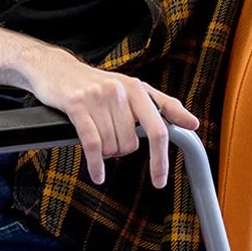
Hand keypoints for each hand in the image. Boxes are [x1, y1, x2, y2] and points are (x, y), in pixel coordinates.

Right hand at [31, 50, 198, 188]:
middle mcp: (119, 90)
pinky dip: (96, 165)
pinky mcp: (76, 105)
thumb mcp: (131, 90)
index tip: (159, 180)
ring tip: (98, 142)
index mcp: (136, 88)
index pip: (158, 128)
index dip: (161, 158)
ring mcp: (98, 97)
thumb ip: (163, 106)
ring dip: (106, 154)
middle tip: (112, 143)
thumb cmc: (97, 84)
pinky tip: (97, 173)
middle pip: (131, 143)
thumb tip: (193, 123)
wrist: (58, 69)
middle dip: (121, 151)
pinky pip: (93, 145)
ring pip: (111, 146)